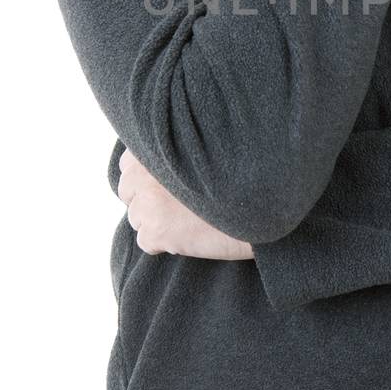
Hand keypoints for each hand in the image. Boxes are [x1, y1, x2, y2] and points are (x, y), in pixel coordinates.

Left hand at [117, 148, 255, 260]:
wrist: (263, 205)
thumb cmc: (244, 173)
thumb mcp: (207, 147)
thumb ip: (178, 151)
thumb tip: (161, 165)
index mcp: (156, 146)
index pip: (128, 163)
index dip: (147, 174)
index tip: (166, 182)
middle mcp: (145, 172)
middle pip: (127, 190)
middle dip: (146, 198)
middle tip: (177, 204)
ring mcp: (147, 203)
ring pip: (136, 217)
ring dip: (156, 220)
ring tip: (189, 219)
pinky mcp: (156, 231)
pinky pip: (146, 242)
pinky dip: (165, 243)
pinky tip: (191, 235)